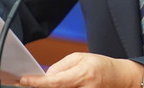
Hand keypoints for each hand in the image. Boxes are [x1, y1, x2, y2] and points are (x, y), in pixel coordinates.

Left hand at [17, 53, 143, 87]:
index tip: (24, 80)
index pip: (54, 82)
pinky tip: (61, 85)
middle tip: (30, 82)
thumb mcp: (81, 57)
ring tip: (50, 82)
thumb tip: (46, 76)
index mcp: (83, 74)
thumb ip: (61, 66)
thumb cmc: (101, 66)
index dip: (37, 83)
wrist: (119, 78)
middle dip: (42, 86)